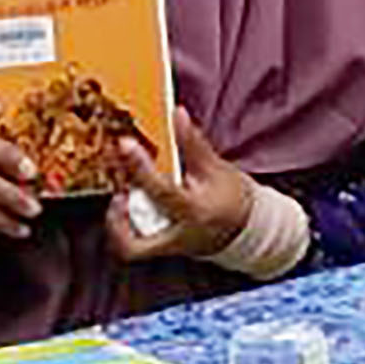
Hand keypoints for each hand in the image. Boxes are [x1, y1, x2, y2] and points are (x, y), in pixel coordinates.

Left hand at [113, 99, 261, 263]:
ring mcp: (171, 247)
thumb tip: (176, 113)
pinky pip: (138, 245)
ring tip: (126, 201)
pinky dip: (130, 228)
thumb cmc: (232, 197)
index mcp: (194, 211)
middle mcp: (179, 235)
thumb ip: (192, 143)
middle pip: (134, 242)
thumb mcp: (215, 168)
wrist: (247, 227)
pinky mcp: (166, 250)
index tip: (125, 145)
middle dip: (117, 220)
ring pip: (131, 248)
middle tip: (119, 195)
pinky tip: (135, 209)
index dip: (139, 166)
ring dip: (120, 225)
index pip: (161, 190)